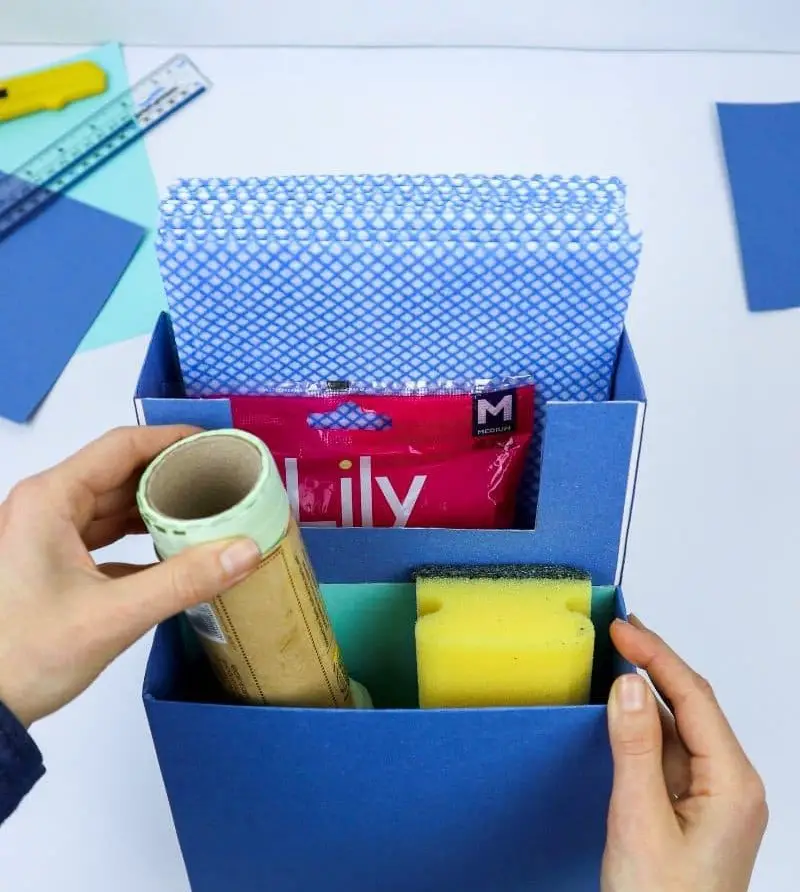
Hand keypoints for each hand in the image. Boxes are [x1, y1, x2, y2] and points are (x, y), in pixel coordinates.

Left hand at [0, 426, 260, 727]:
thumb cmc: (24, 656)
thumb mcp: (113, 615)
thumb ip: (184, 581)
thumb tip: (246, 550)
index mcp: (50, 499)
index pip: (122, 446)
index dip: (173, 440)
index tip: (215, 446)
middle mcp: (45, 506)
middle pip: (121, 472)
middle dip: (172, 476)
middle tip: (222, 481)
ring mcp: (46, 533)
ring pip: (114, 503)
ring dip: (158, 507)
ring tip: (207, 511)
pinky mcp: (53, 560)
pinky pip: (106, 533)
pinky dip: (141, 536)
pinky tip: (175, 549)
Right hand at [603, 616, 767, 891]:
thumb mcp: (639, 821)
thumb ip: (635, 749)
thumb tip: (627, 686)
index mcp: (732, 784)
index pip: (693, 698)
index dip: (656, 656)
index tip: (621, 630)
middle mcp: (731, 785)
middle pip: (693, 705)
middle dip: (656, 663)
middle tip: (618, 631)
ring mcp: (714, 798)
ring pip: (680, 727)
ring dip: (648, 692)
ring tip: (617, 658)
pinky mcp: (693, 810)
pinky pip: (670, 752)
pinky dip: (644, 725)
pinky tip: (622, 713)